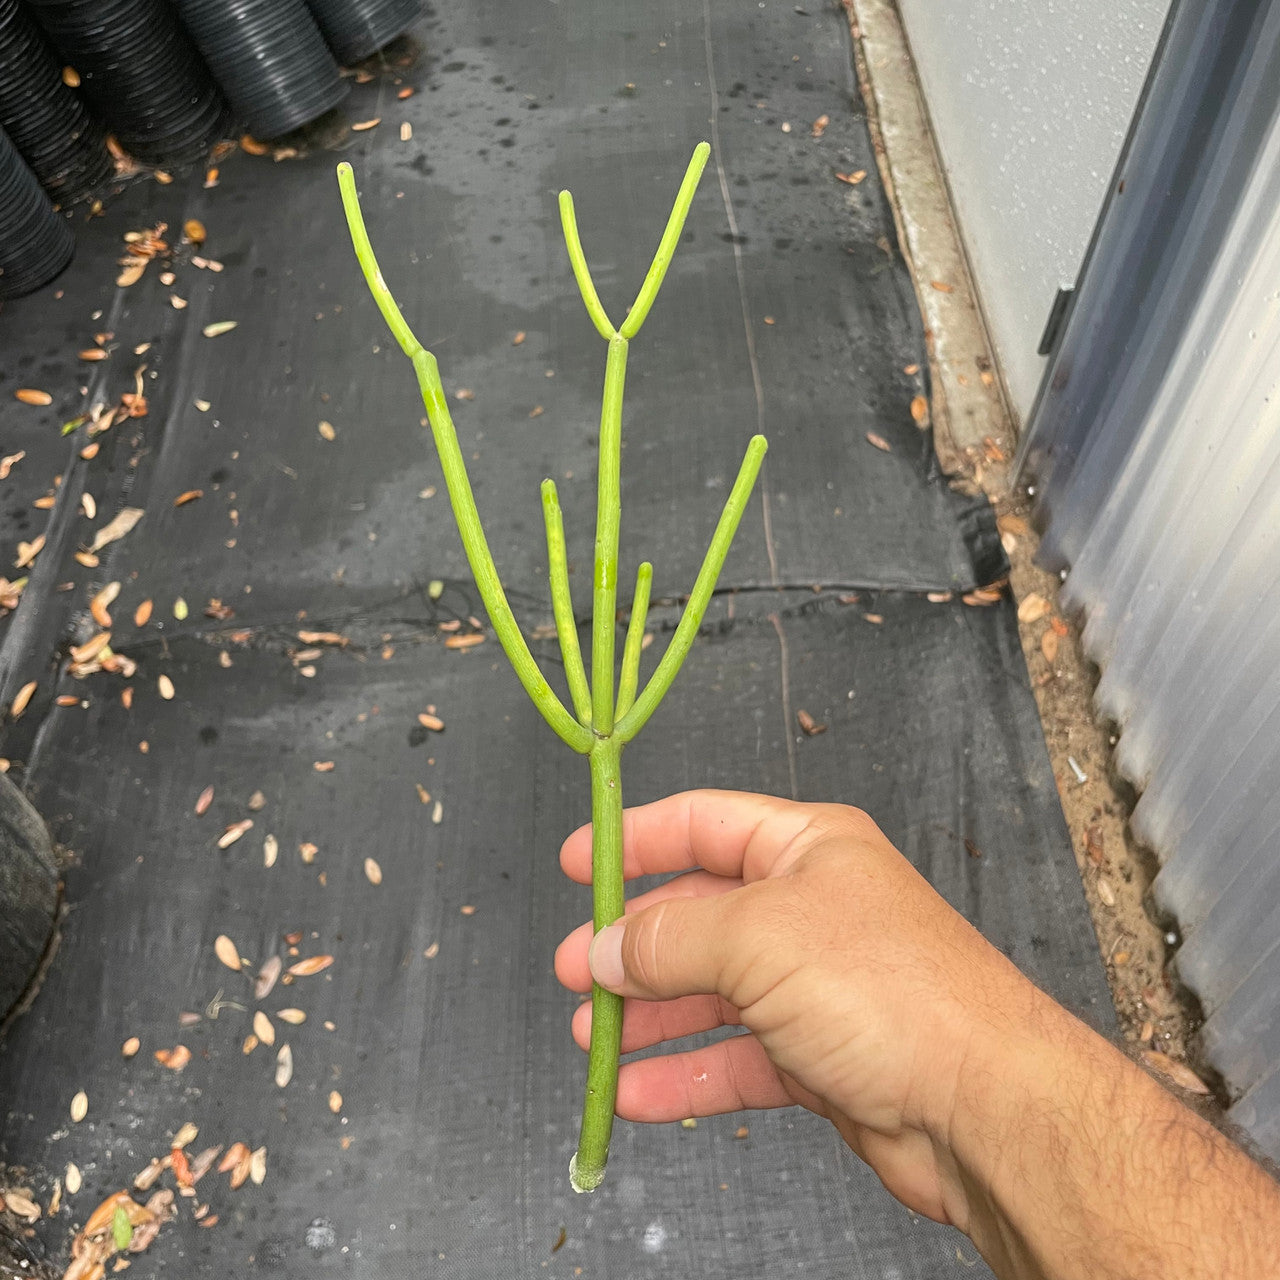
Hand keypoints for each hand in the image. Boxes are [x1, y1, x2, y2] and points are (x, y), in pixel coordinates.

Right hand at [554, 789, 1040, 1228]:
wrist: (983, 1107)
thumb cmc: (895, 993)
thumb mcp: (759, 937)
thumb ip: (670, 937)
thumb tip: (606, 946)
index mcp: (808, 849)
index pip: (703, 825)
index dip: (637, 839)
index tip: (579, 862)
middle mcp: (812, 910)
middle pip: (700, 914)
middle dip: (633, 943)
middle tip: (575, 967)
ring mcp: (816, 986)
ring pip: (712, 993)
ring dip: (650, 1015)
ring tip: (593, 1035)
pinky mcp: (821, 1057)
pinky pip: (735, 1059)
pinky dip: (686, 1076)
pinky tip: (639, 1092)